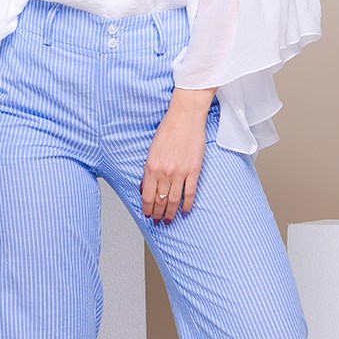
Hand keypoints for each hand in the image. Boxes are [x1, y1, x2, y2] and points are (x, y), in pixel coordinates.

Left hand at [140, 88, 214, 222]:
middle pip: (160, 200)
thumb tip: (145, 187)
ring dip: (171, 213)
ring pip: (174, 200)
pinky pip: (190, 192)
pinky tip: (184, 210)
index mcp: (151, 167)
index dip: (147, 208)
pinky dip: (187, 204)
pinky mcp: (194, 170)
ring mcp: (180, 172)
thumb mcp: (151, 150)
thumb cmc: (168, 130)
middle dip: (158, 214)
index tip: (148, 215)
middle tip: (158, 221)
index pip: (147, 196)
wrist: (185, 117)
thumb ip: (148, 170)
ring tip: (169, 220)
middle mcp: (165, 172)